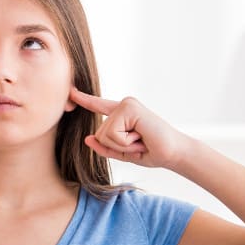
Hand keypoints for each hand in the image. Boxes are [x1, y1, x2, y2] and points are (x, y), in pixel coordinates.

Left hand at [70, 88, 191, 169]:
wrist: (174, 153)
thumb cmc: (152, 151)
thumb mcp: (123, 153)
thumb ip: (105, 147)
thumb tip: (87, 139)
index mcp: (120, 114)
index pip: (97, 105)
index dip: (83, 99)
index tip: (70, 91)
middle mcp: (122, 105)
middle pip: (99, 132)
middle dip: (117, 146)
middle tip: (139, 142)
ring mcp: (126, 104)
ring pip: (105, 134)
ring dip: (124, 145)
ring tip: (140, 140)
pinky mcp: (130, 108)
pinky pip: (114, 133)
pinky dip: (127, 142)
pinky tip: (141, 137)